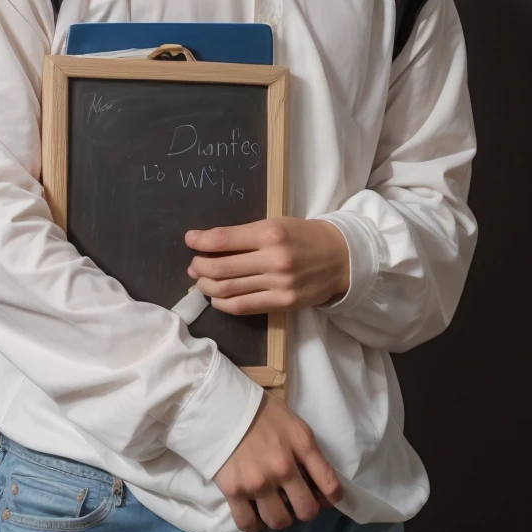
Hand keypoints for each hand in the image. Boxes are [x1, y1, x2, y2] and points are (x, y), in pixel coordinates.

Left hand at [184, 217, 348, 314]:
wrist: (341, 258)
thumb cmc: (303, 237)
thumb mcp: (276, 224)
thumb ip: (245, 235)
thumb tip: (208, 245)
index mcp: (269, 232)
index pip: (222, 239)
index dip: (200, 241)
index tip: (190, 239)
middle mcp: (273, 258)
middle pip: (219, 268)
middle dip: (198, 267)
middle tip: (194, 265)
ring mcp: (278, 283)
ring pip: (227, 289)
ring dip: (206, 286)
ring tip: (201, 281)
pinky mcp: (283, 302)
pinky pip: (243, 306)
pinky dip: (223, 304)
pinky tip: (217, 298)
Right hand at [213, 393, 344, 531]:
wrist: (218, 404)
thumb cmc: (259, 410)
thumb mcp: (293, 423)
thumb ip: (307, 451)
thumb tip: (316, 481)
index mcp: (302, 445)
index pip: (330, 484)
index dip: (333, 498)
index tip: (327, 499)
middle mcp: (283, 467)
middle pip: (306, 511)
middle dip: (305, 510)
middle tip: (296, 502)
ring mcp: (258, 482)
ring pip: (279, 521)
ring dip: (280, 517)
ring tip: (273, 507)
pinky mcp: (233, 491)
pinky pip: (248, 524)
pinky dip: (253, 524)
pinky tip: (254, 513)